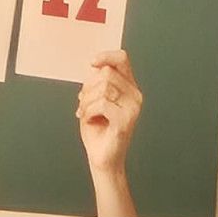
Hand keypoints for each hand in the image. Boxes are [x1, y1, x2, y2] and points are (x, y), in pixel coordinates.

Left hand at [77, 50, 142, 216]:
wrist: (101, 161)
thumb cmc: (97, 131)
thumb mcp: (93, 102)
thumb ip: (95, 84)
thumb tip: (94, 67)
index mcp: (129, 87)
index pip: (122, 59)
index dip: (106, 55)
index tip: (92, 62)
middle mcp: (135, 95)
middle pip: (106, 73)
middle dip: (88, 87)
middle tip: (82, 104)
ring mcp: (133, 108)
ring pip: (103, 87)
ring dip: (86, 102)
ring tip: (84, 114)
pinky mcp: (125, 121)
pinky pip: (102, 104)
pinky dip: (88, 111)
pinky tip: (89, 120)